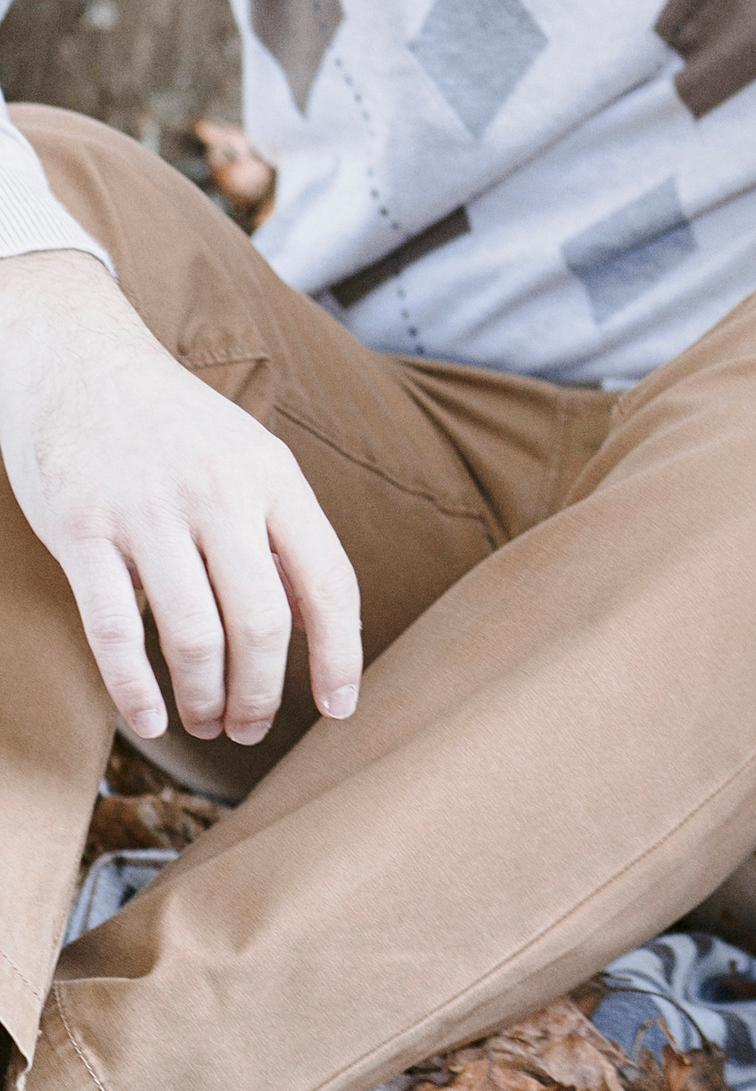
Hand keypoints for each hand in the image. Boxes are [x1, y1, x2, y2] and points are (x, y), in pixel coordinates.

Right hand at [0, 250, 362, 742]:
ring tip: (207, 722)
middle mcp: (219, 494)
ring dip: (206, 698)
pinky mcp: (84, 530)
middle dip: (264, 693)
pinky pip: (116, 631)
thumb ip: (281, 533)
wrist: (79, 362)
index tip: (340, 707)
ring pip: (194, 636)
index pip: (329, 581)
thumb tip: (314, 625)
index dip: (341, 654)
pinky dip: (136, 688)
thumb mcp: (248, 459)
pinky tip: (148, 717)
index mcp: (274, 477)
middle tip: (252, 729)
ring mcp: (148, 512)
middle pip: (262, 623)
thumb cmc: (174, 426)